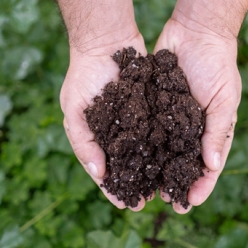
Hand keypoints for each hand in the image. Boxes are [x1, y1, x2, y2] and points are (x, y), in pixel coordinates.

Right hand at [60, 32, 149, 210]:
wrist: (106, 42)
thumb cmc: (85, 76)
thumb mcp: (75, 110)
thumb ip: (83, 142)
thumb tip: (98, 174)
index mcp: (96, 137)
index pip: (104, 169)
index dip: (112, 187)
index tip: (123, 205)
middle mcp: (117, 132)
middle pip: (128, 165)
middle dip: (136, 183)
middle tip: (147, 201)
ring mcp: (135, 121)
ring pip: (145, 152)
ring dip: (152, 170)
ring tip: (162, 187)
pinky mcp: (150, 109)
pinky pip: (158, 131)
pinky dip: (163, 146)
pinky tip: (172, 160)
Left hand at [154, 18, 241, 213]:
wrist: (195, 33)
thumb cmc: (217, 66)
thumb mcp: (225, 99)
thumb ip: (219, 131)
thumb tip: (213, 166)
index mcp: (210, 130)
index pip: (208, 165)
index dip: (201, 185)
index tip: (191, 202)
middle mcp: (189, 129)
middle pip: (182, 162)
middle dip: (176, 182)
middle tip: (167, 201)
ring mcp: (170, 119)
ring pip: (162, 150)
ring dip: (156, 170)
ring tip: (147, 188)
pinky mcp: (153, 106)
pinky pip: (147, 129)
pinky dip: (142, 145)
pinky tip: (134, 159)